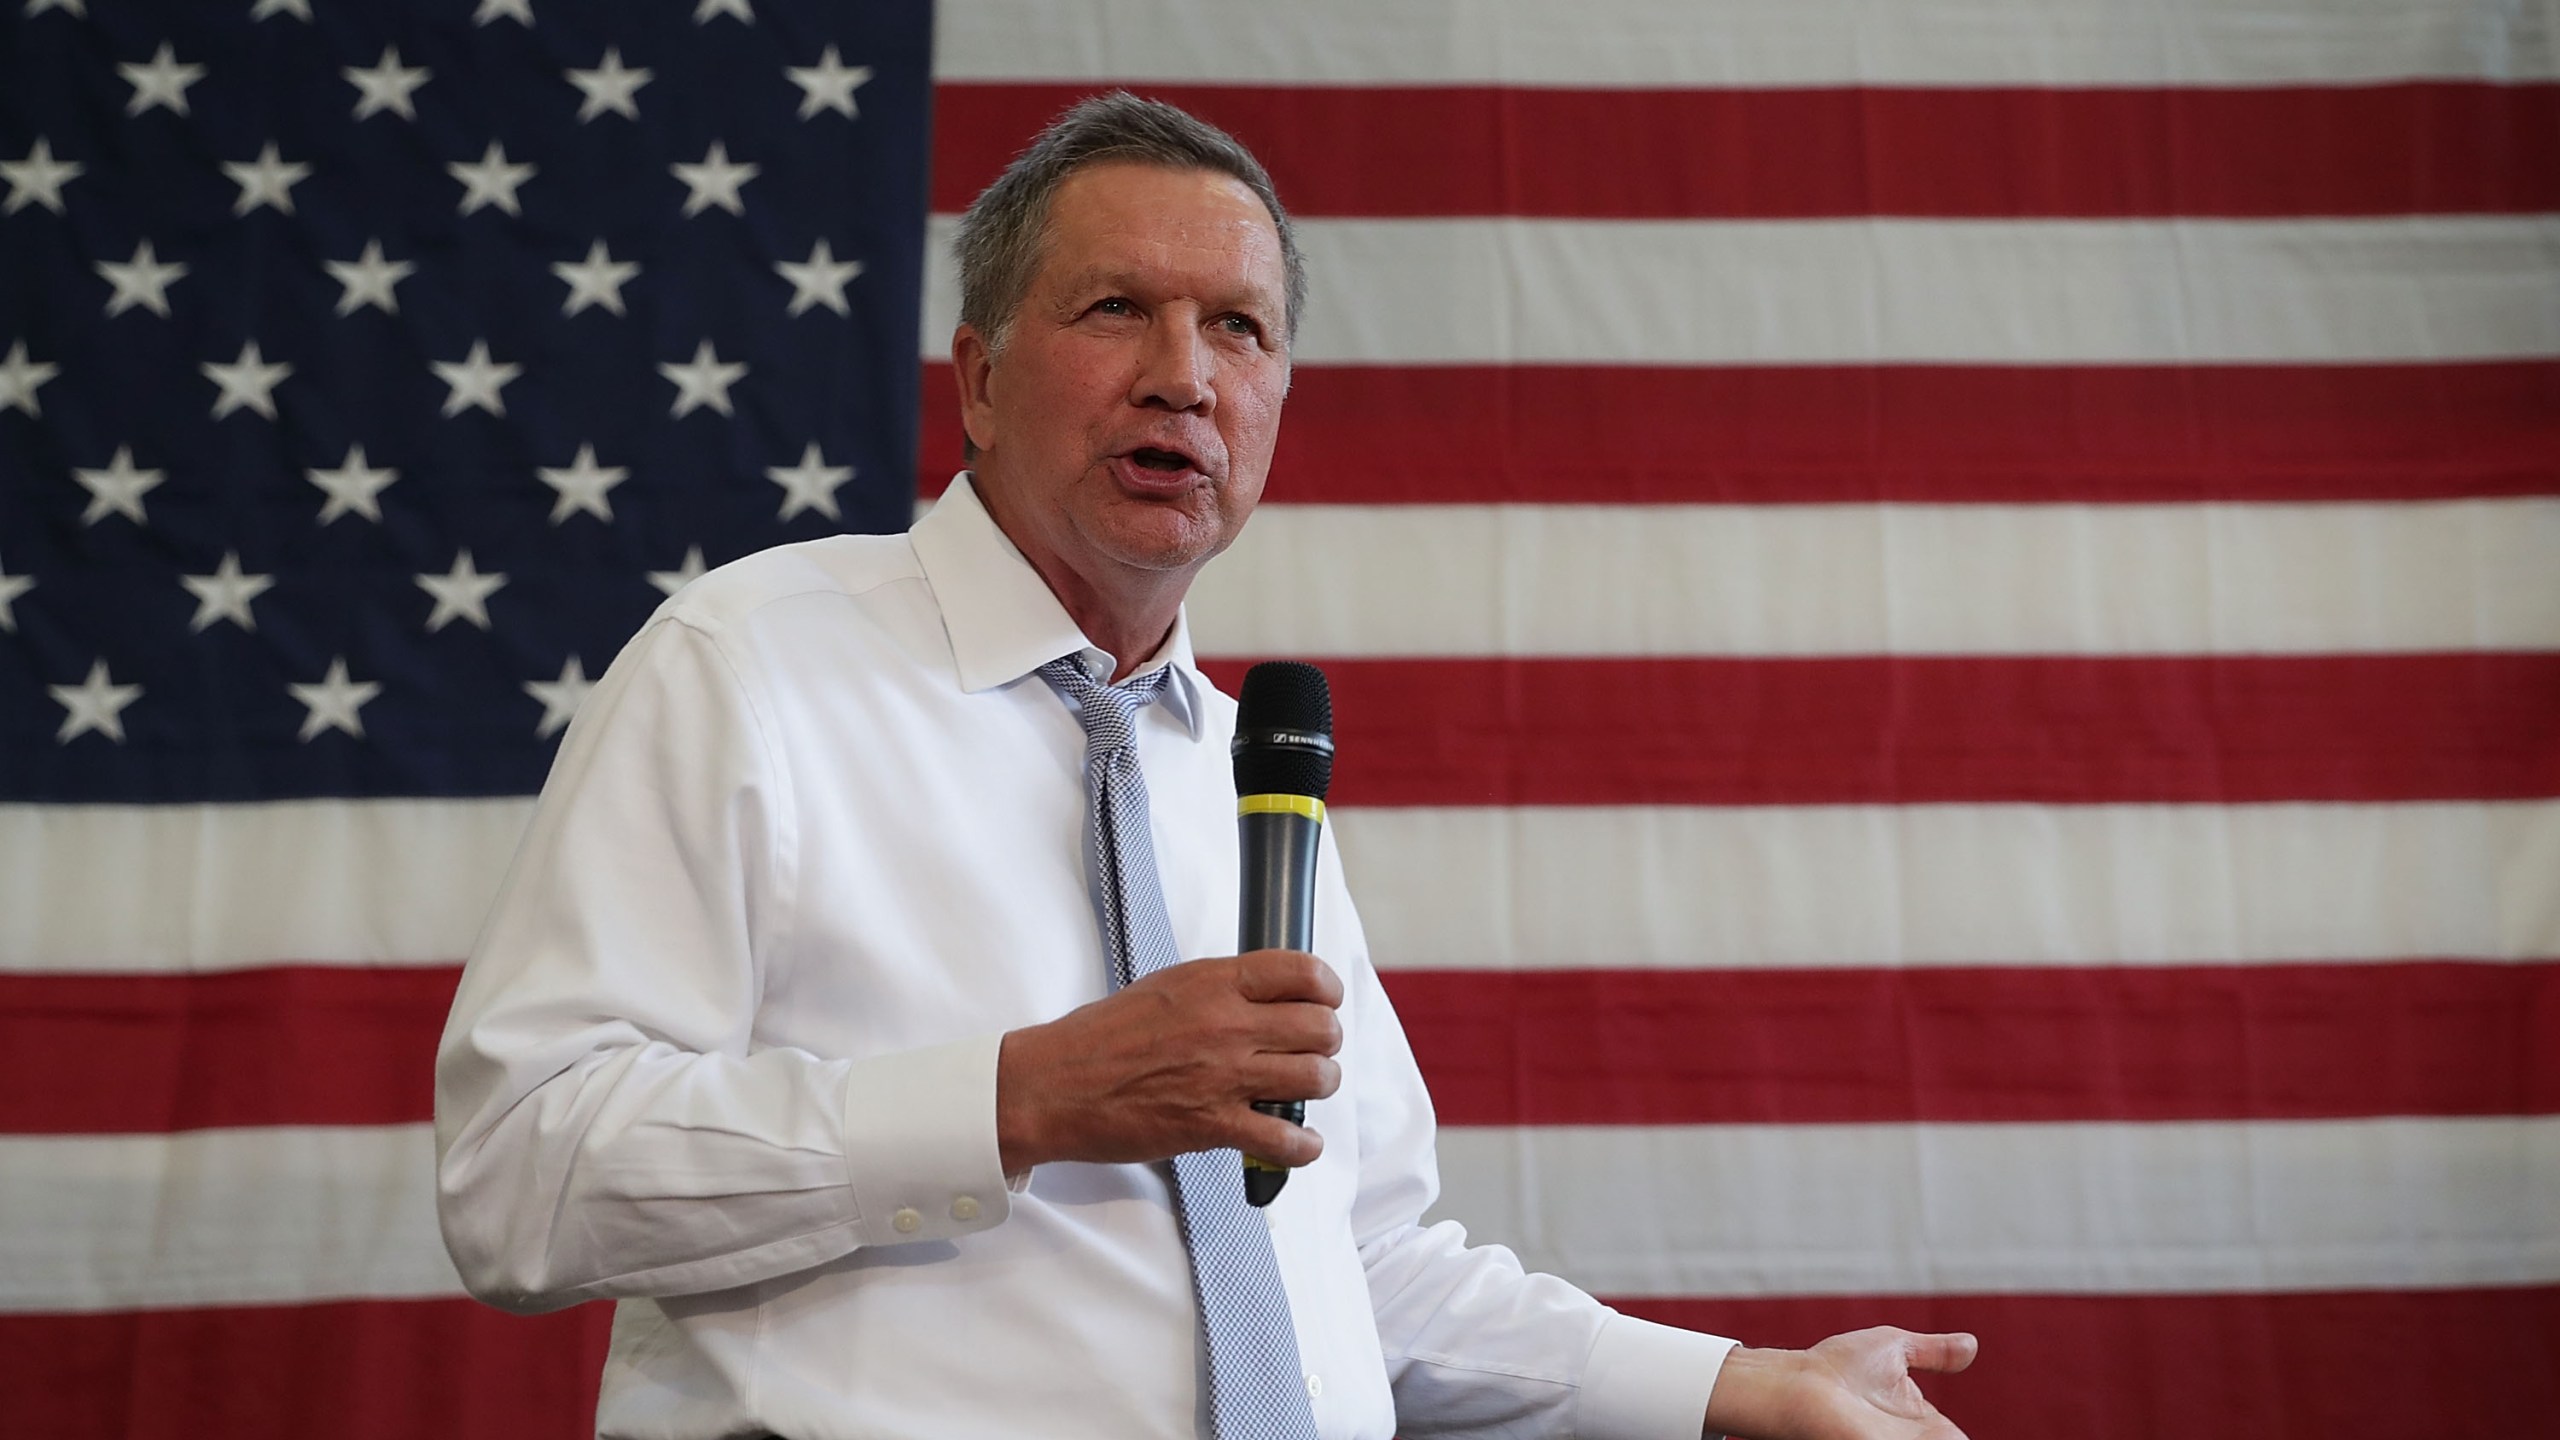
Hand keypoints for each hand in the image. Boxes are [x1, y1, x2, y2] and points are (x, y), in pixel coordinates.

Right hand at [995, 949, 1343, 1171]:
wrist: (1054, 1086)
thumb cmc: (1100, 1038)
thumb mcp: (1165, 987)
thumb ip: (1219, 990)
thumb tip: (1265, 997)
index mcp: (1214, 982)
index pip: (1303, 972)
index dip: (1326, 989)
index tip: (1324, 1002)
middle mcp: (1227, 1024)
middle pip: (1321, 1028)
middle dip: (1324, 1042)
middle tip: (1310, 1051)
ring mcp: (1223, 1076)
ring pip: (1316, 1079)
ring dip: (1317, 1088)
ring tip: (1300, 1093)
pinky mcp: (1213, 1126)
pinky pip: (1287, 1140)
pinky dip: (1301, 1146)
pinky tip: (1294, 1142)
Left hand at [1704, 1328, 1977, 1439]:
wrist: (1797, 1383)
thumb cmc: (1838, 1367)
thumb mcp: (1894, 1349)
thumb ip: (1934, 1351)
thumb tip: (1972, 1344)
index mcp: (1925, 1424)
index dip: (1957, 1437)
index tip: (1953, 1433)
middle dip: (1949, 1438)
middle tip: (1944, 1432)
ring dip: (1939, 1436)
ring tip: (1933, 1430)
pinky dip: (1928, 1438)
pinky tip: (1926, 1433)